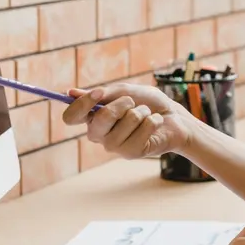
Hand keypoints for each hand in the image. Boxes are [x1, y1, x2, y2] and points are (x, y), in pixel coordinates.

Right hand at [62, 83, 200, 157]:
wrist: (174, 117)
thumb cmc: (149, 103)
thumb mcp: (127, 91)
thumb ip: (103, 93)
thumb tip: (70, 93)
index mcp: (93, 118)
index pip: (71, 117)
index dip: (82, 105)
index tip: (99, 93)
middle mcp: (99, 135)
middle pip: (99, 119)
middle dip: (122, 104)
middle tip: (132, 102)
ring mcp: (114, 146)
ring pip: (126, 121)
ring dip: (142, 112)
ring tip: (147, 114)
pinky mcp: (131, 153)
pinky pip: (142, 130)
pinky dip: (153, 120)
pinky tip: (154, 124)